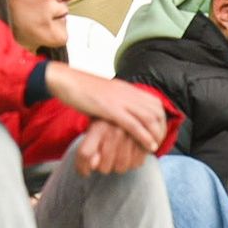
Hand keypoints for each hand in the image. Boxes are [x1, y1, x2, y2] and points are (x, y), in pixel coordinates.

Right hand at [45, 63, 166, 153]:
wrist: (65, 80)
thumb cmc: (80, 87)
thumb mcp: (105, 91)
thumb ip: (116, 99)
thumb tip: (123, 110)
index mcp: (127, 88)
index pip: (155, 103)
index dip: (161, 120)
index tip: (158, 132)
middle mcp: (127, 93)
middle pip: (157, 112)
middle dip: (161, 129)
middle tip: (158, 142)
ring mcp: (120, 100)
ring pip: (149, 119)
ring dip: (156, 135)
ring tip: (154, 147)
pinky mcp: (111, 109)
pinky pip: (134, 125)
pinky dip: (144, 137)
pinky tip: (148, 146)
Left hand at [74, 119, 150, 174]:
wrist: (133, 108)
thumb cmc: (107, 122)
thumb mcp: (93, 130)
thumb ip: (89, 148)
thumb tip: (91, 166)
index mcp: (98, 128)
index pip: (85, 154)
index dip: (82, 167)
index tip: (84, 173)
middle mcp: (115, 131)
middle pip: (103, 166)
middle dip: (102, 168)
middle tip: (103, 162)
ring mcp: (132, 137)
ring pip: (120, 167)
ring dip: (117, 167)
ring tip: (115, 158)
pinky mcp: (147, 141)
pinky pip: (136, 164)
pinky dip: (131, 164)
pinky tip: (128, 155)